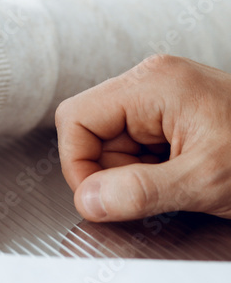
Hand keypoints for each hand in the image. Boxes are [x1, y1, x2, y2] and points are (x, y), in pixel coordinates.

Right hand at [57, 54, 230, 221]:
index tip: (101, 200)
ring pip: (111, 141)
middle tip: (154, 193)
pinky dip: (149, 168)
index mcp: (153, 83)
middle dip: (111, 171)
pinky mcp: (173, 112)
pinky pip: (136, 143)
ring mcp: (162, 95)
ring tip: (178, 184)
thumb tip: (88, 201)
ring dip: (133, 172)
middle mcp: (152, 81)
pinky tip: (181, 176)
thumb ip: (140, 191)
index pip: (76, 119)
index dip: (79, 165)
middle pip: (91, 130)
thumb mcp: (206, 182)